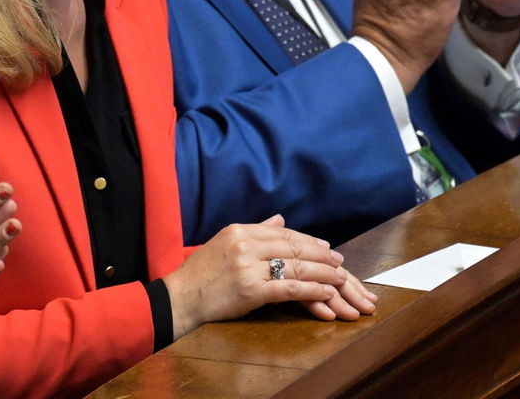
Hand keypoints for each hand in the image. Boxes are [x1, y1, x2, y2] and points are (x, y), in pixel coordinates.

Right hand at [163, 215, 377, 338]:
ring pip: (296, 266)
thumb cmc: (201, 273)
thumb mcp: (224, 243)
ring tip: (339, 277)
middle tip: (339, 261)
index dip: (307, 240)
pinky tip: (325, 293)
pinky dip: (311, 290)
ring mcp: (249, 267)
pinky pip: (290, 288)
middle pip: (293, 247)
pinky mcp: (252, 290)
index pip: (282, 233)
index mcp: (239, 230)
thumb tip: (279, 220)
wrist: (180, 298)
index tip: (324, 246)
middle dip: (320, 254)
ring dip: (322, 272)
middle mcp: (246, 244)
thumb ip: (255, 231)